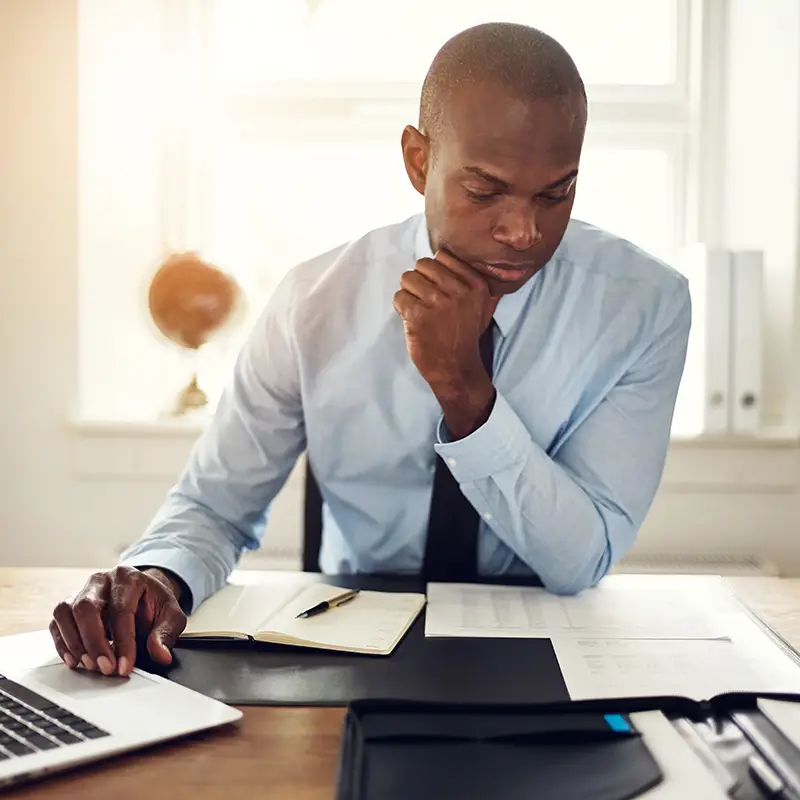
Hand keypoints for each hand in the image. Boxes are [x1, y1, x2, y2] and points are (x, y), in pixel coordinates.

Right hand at [49, 566, 185, 676]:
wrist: (143, 593)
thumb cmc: (154, 603)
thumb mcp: (171, 615)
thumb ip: (165, 634)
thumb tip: (161, 656)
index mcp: (128, 578)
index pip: (121, 610)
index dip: (122, 642)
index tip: (124, 666)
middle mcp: (101, 580)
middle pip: (86, 608)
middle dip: (94, 642)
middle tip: (104, 668)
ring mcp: (82, 590)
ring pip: (66, 612)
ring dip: (74, 643)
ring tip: (89, 665)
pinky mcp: (70, 605)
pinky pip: (57, 622)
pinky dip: (62, 643)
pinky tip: (74, 659)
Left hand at [393, 249, 498, 438]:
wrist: (456, 368)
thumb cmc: (466, 336)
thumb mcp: (485, 307)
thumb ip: (483, 284)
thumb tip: (486, 261)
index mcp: (475, 284)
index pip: (442, 256)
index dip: (434, 272)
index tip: (438, 288)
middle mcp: (458, 291)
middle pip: (422, 264)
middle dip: (419, 281)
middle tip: (424, 300)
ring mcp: (437, 303)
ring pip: (408, 278)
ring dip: (409, 293)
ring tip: (418, 309)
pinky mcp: (418, 316)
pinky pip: (399, 296)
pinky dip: (401, 307)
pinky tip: (411, 319)